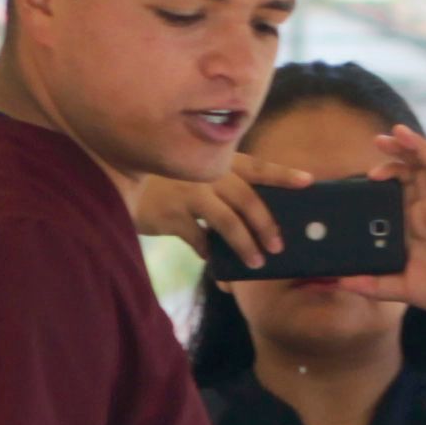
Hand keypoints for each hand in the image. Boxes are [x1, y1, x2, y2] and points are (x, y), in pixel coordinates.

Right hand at [132, 153, 307, 269]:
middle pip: (248, 199)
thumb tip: (256, 221)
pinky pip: (200, 240)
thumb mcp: (195, 172)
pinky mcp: (172, 214)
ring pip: (227, 222)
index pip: (258, 166)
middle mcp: (207, 172)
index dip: (283, 175)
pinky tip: (215, 262)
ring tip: (256, 263)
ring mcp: (189, 192)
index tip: (308, 182)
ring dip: (245, 245)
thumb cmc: (166, 180)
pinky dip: (211, 254)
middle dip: (266, 225)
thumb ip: (222, 187)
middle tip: (279, 246)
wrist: (117, 176)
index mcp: (218, 161)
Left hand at [368, 126, 425, 324]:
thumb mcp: (400, 287)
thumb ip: (372, 285)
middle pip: (412, 168)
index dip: (382, 172)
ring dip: (418, 147)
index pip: (396, 186)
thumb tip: (341, 281)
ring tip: (400, 132)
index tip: (363, 174)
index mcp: (413, 220)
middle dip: (396, 151)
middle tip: (377, 140)